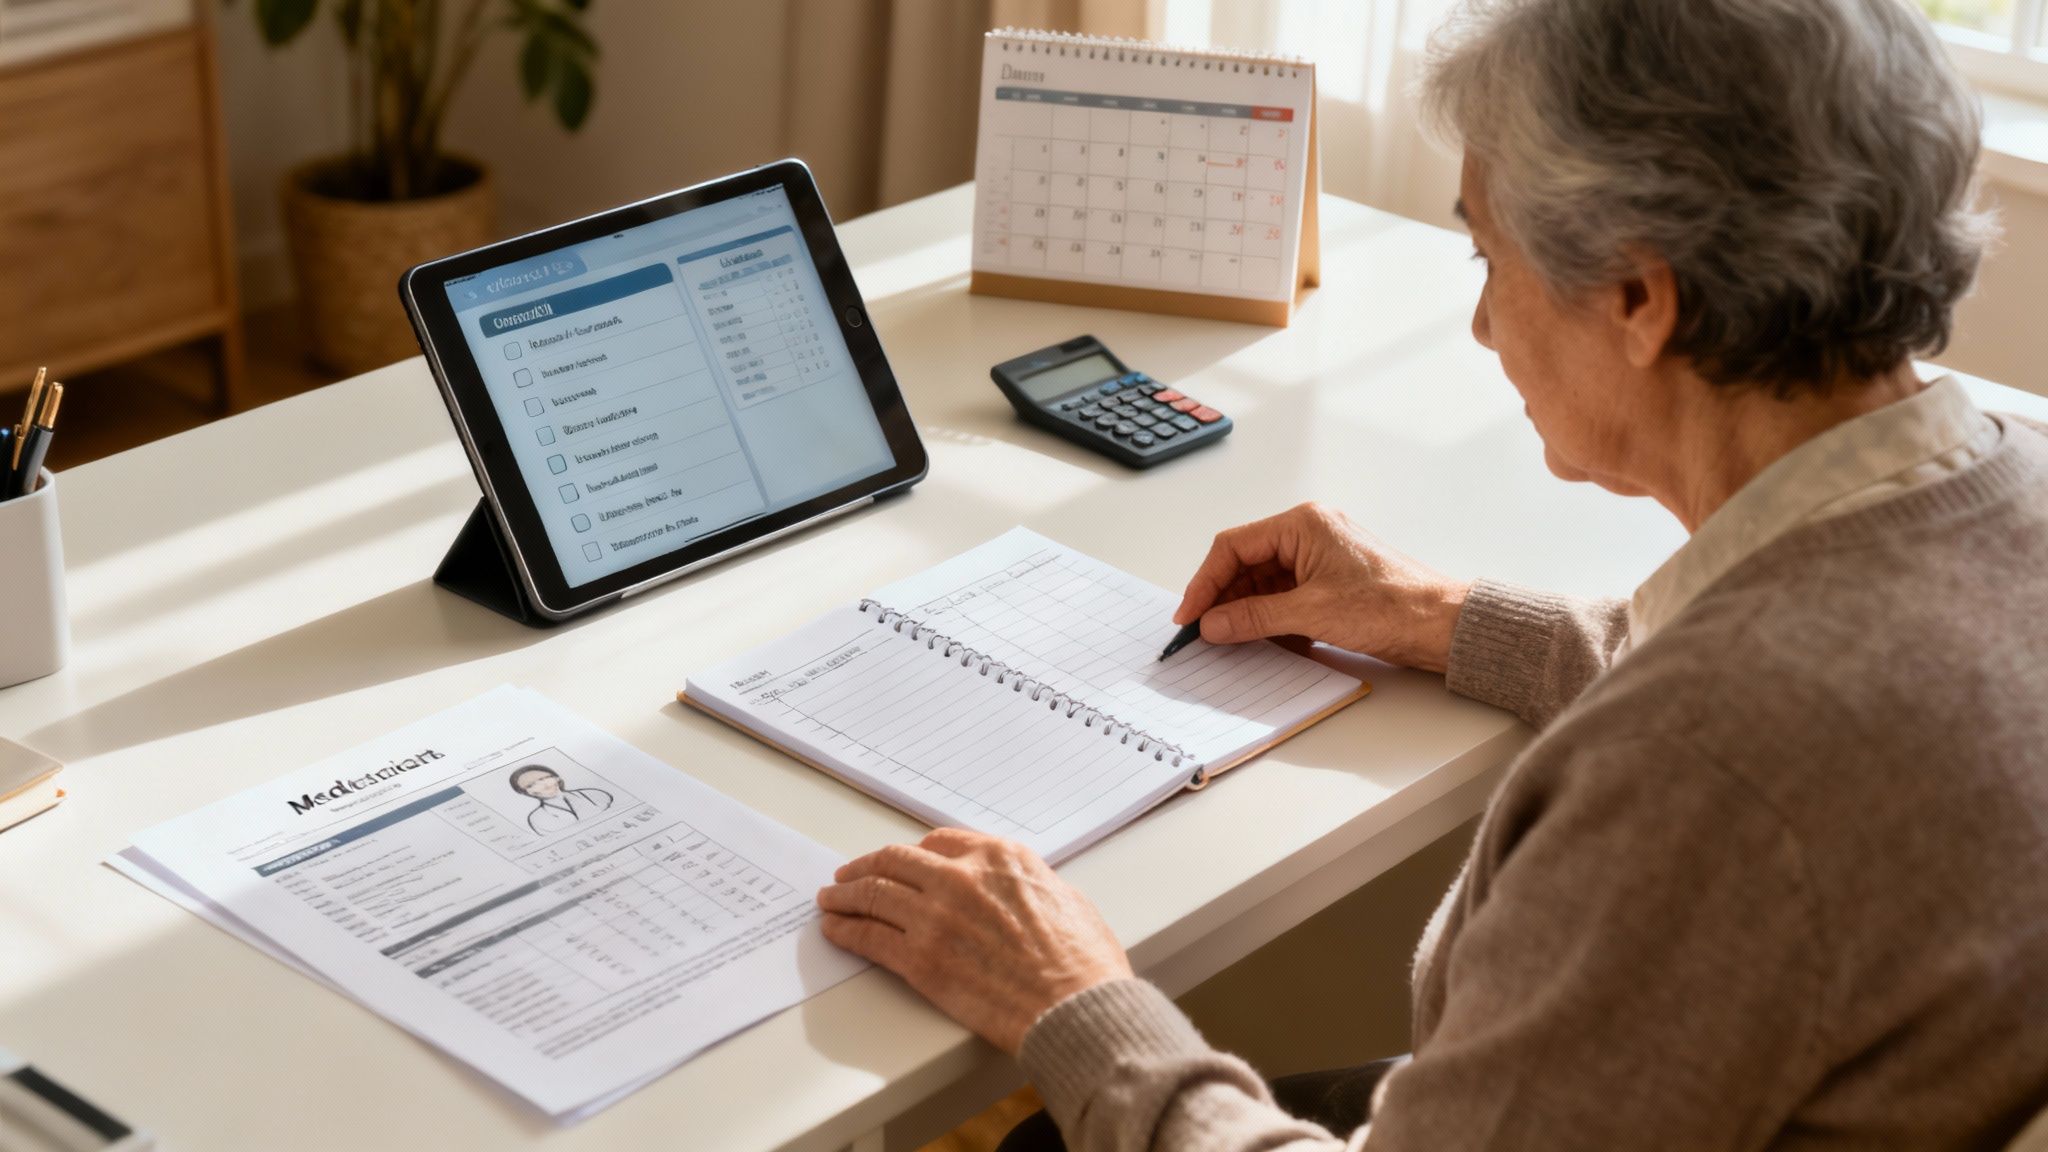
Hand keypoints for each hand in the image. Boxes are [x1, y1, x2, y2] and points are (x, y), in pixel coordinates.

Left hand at [817, 828, 1132, 1054]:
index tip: (900, 861)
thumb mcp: (1066, 898)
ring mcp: (936, 917)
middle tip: (848, 875)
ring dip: (845, 895)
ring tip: (830, 900)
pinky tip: (836, 930)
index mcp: (1000, 858)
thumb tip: (1013, 892)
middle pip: (896, 861)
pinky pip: (869, 937)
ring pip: (874, 893)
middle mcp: (962, 878)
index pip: (939, 842)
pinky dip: (846, 930)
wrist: (1074, 1009)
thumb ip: (1027, 885)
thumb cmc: (1083, 963)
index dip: (912, 852)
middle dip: (866, 867)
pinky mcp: (920, 960)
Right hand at [1174, 502, 1471, 672]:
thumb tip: (1213, 624)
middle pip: (1246, 564)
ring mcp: (1319, 559)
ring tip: (1229, 641)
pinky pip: (1284, 598)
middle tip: (1203, 632)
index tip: (1190, 614)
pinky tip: (1263, 642)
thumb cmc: (1393, 605)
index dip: (1205, 582)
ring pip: (1263, 584)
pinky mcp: (1329, 584)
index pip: (1233, 546)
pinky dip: (1270, 620)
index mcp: (1303, 524)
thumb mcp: (1311, 614)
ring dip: (1246, 612)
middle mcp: (1308, 534)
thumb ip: (1254, 618)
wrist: (1441, 625)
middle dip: (1224, 599)